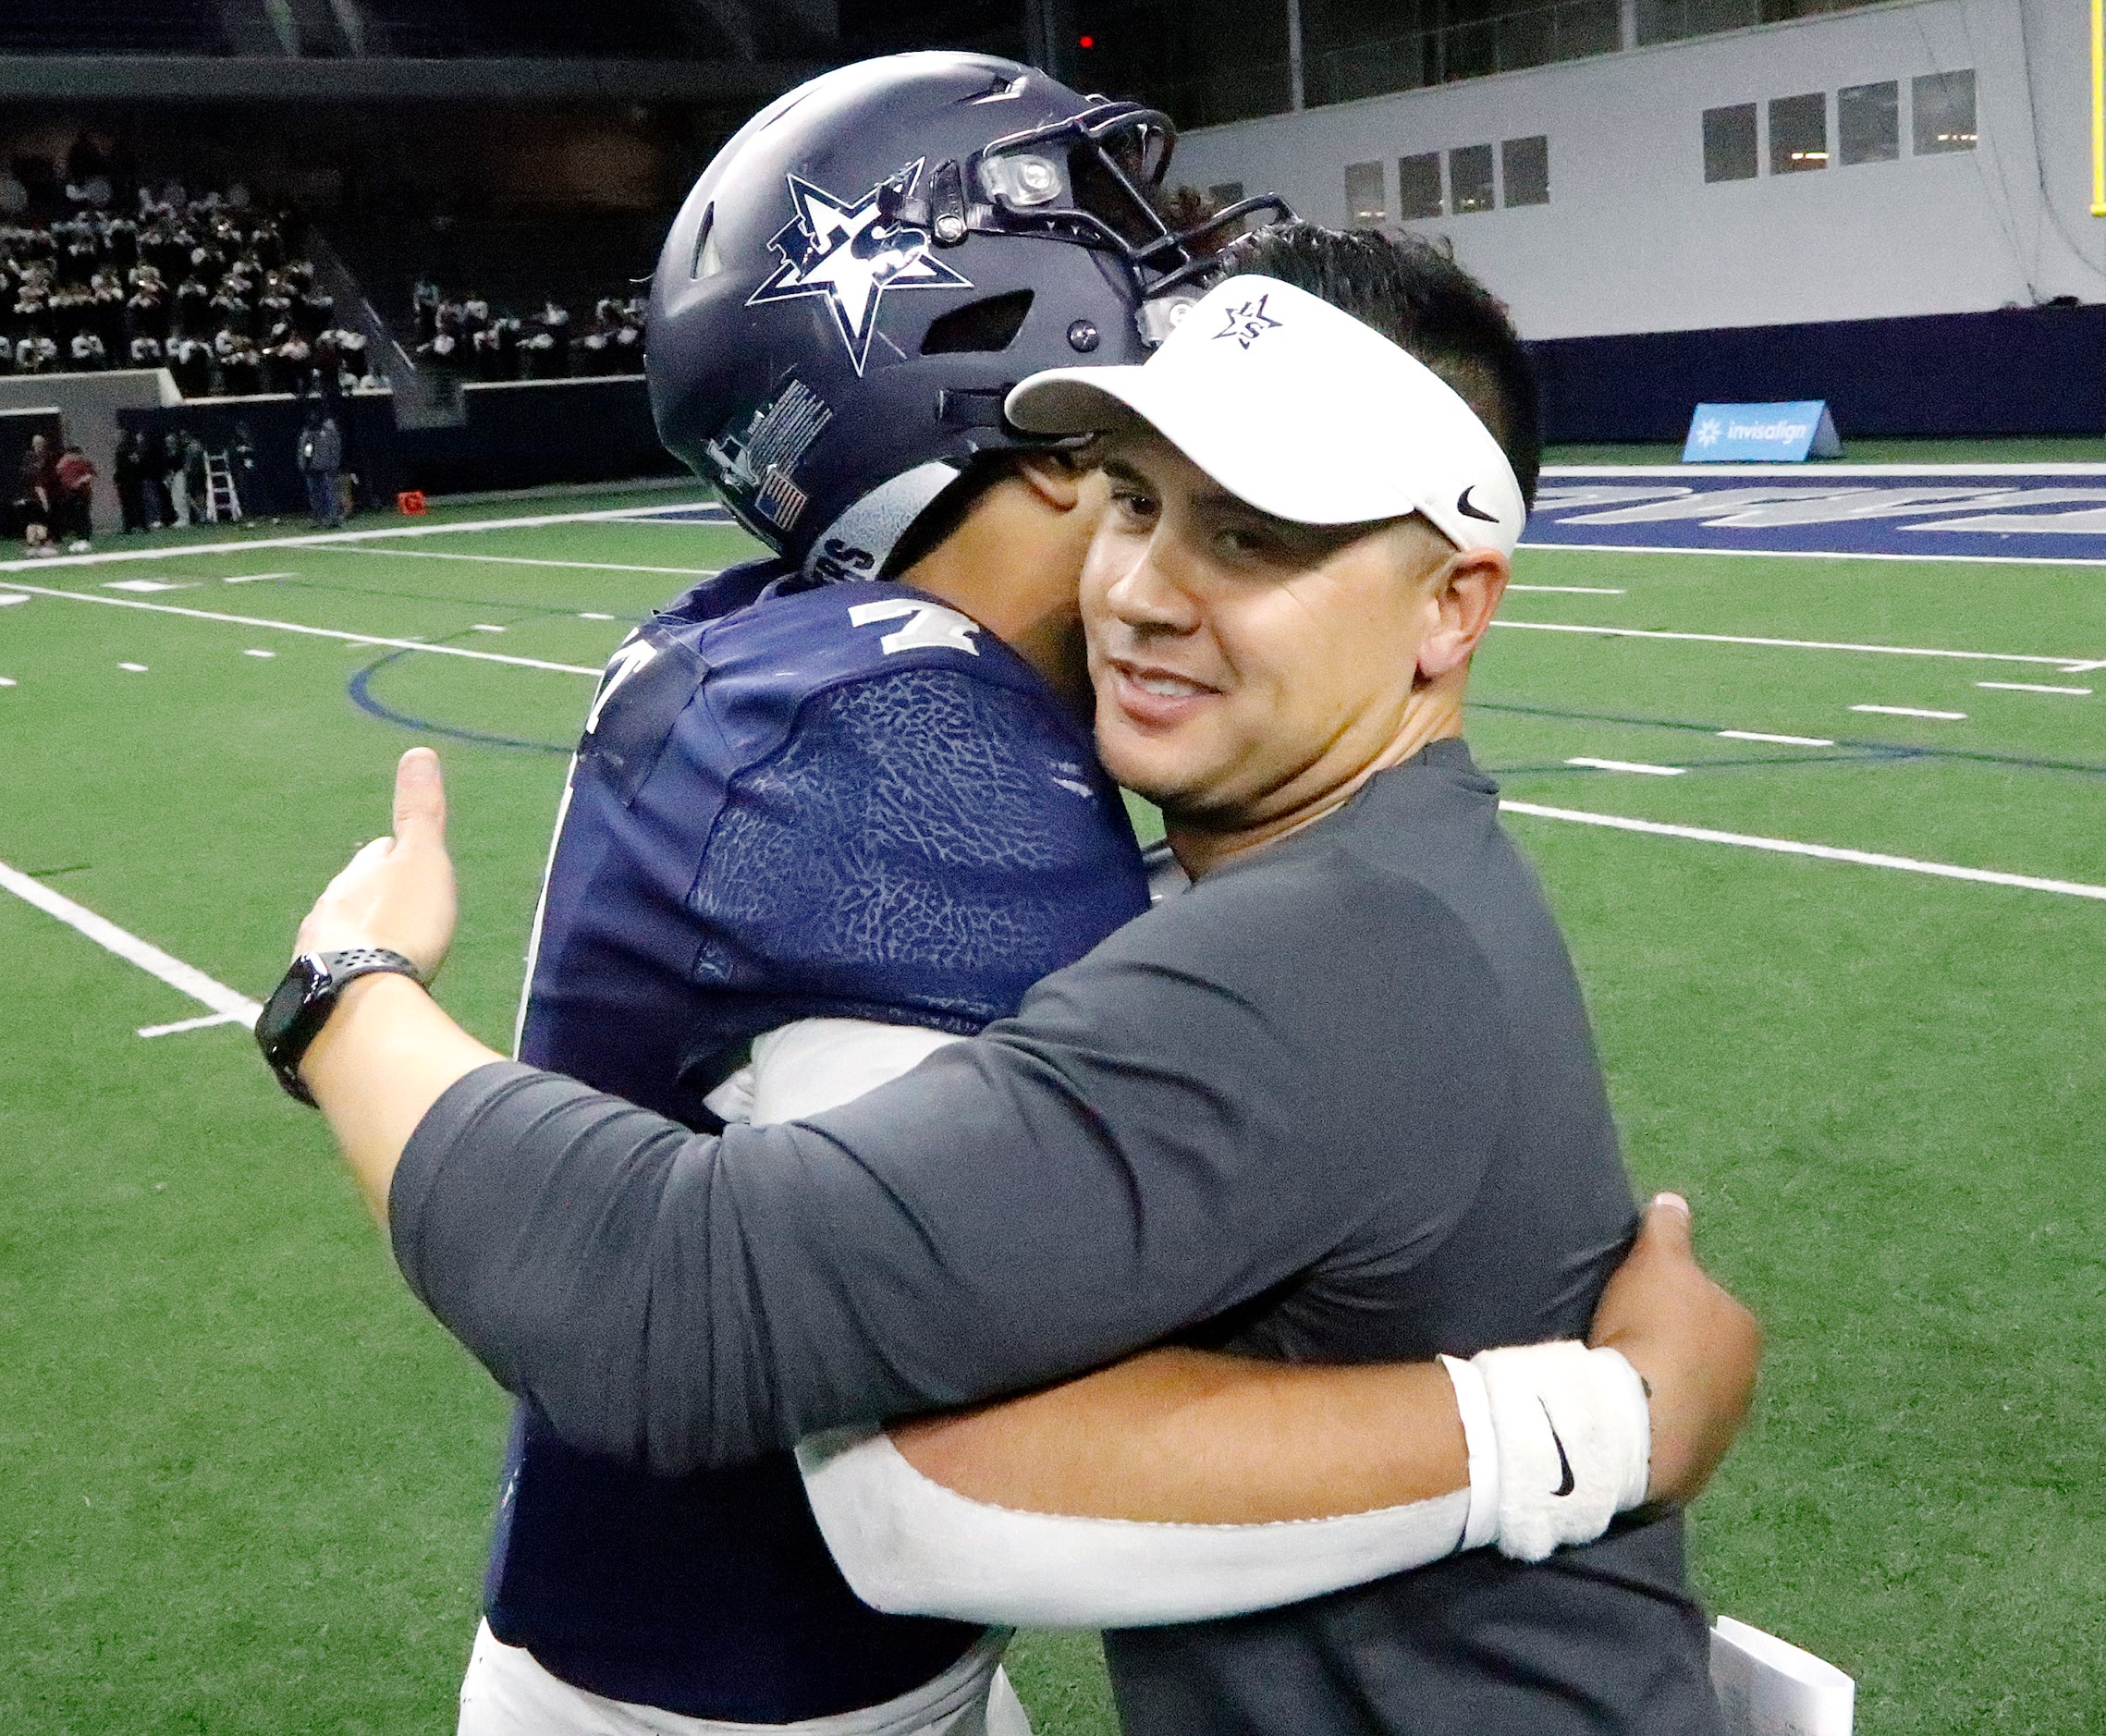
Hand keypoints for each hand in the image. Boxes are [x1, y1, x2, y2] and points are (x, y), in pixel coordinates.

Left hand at [295, 748, 456, 978]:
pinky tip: (365, 986)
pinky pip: (336, 974)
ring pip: (341, 936)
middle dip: (377, 900)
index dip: (399, 857)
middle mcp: (325, 910)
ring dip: (362, 939)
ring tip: (384, 953)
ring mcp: (315, 953)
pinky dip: (352, 973)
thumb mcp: (422, 861)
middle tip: (405, 913)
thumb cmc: (401, 925)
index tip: (415, 864)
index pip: (377, 855)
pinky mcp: (315, 993)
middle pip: (355, 897)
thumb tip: (418, 751)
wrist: (360, 1000)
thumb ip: (419, 812)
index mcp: (353, 876)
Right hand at [1588, 1193, 1761, 1505]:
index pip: (1713, 1306)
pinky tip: (1627, 1421)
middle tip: (1630, 1346)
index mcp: (1745, 1328)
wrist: (1640, 1418)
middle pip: (1709, 1356)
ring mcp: (1727, 1428)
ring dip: (1668, 1394)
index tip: (1642, 1307)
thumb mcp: (1655, 1262)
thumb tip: (1674, 1200)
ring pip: (1695, 1400)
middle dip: (1679, 1353)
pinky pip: (1676, 1437)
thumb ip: (1668, 1230)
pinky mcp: (1700, 1467)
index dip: (1676, 1304)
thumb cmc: (1653, 1328)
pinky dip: (1657, 1428)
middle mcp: (1750, 1380)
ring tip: (1624, 1387)